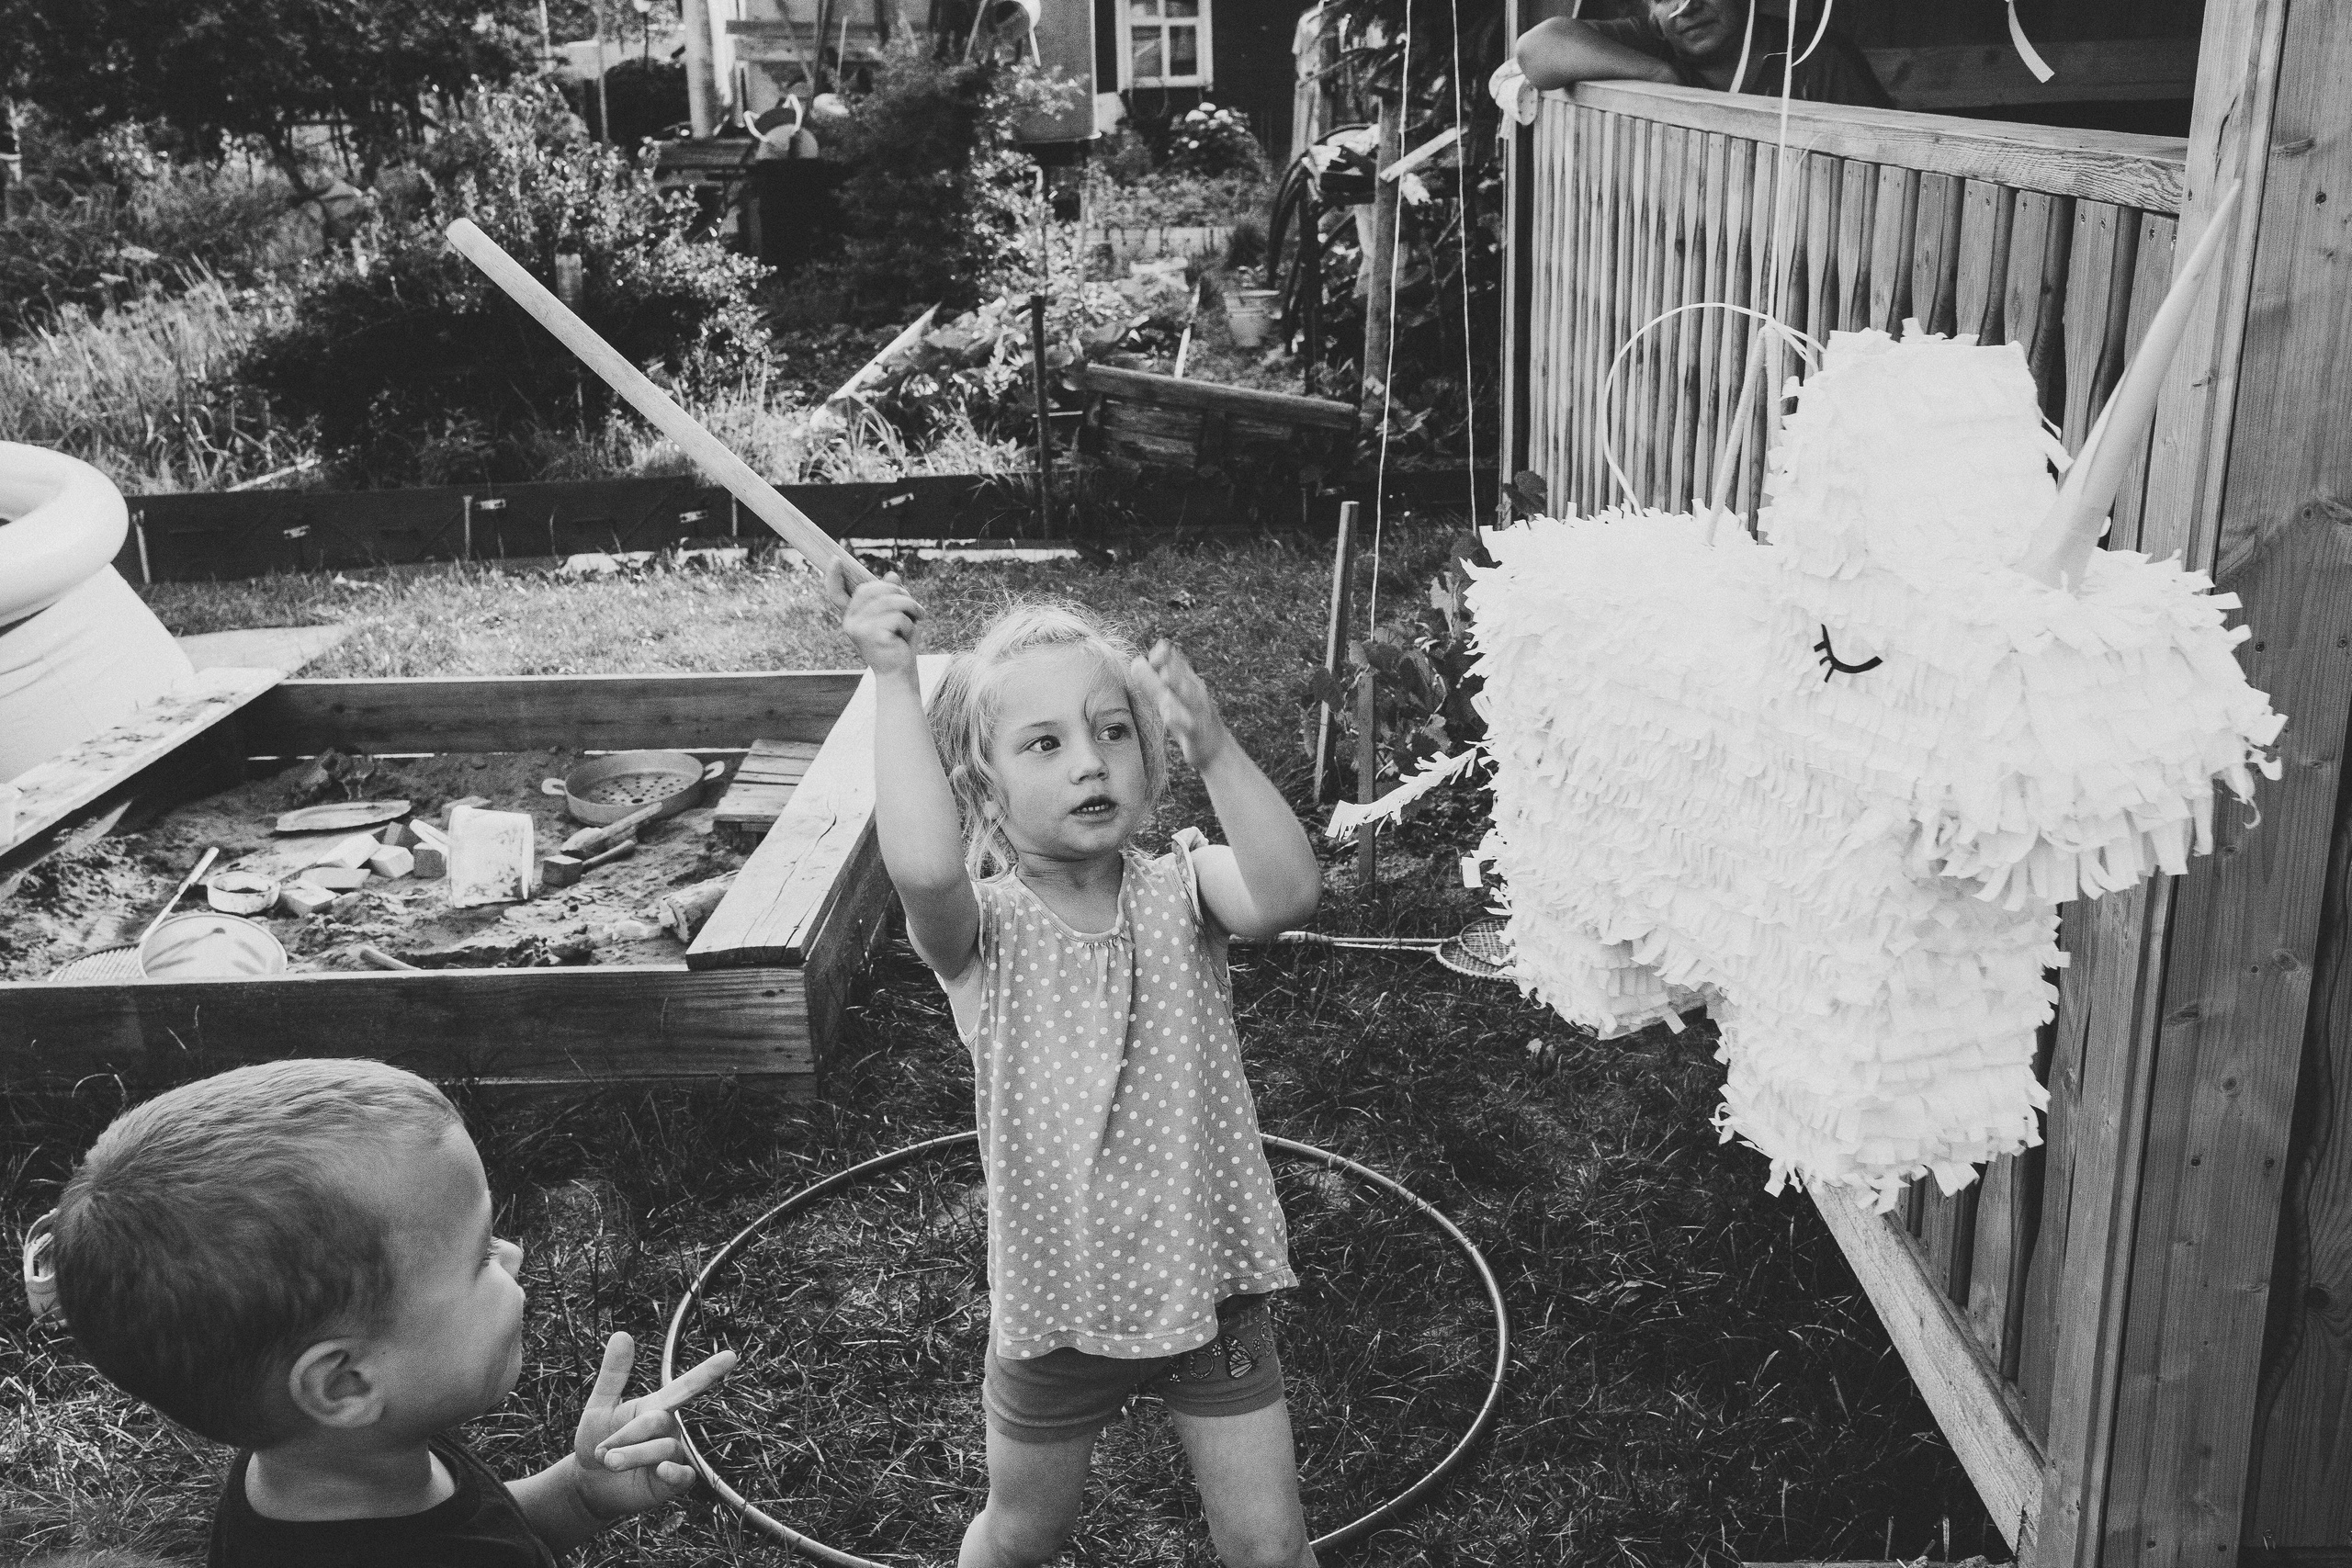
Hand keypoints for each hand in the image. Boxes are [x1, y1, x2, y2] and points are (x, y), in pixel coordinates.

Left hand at [567, 1331, 737, 1522]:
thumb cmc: (596, 1442)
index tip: (731, 1356)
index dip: (708, 1372)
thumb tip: (621, 1333)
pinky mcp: (672, 1482)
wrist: (587, 1485)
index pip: (686, 1387)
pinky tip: (660, 1471)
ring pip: (664, 1448)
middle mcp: (671, 1428)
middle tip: (603, 1450)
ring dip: (633, 1455)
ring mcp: (674, 1455)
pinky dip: (673, 1472)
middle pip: (658, 1421)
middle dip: (626, 1435)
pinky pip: (683, 1475)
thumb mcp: (599, 1407)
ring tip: (609, 1463)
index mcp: (656, 1407)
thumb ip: (614, 1374)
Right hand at [834, 565, 922, 678]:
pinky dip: (911, 624)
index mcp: (853, 616)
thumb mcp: (897, 616)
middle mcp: (850, 621)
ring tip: (918, 618)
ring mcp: (858, 628)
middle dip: (900, 593)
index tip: (835, 560)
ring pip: (891, 601)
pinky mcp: (871, 635)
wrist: (899, 675)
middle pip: (874, 589)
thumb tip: (892, 575)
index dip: (834, 577)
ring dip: (911, 607)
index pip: (837, 594)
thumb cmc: (898, 645)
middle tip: (916, 608)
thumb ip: (892, 597)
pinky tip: (907, 637)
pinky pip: (898, 617)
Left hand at [1129, 640, 1229, 770]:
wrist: (1216, 750)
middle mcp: (1196, 695)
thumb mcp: (1170, 700)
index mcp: (1189, 684)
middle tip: (1156, 655)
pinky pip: (1189, 726)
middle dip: (1171, 665)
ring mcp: (1198, 714)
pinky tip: (1168, 715)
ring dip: (1178, 686)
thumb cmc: (1189, 720)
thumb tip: (1135, 662)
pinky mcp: (1197, 733)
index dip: (1165, 657)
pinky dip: (1179, 719)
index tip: (1154, 650)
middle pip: (1183, 677)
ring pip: (1189, 698)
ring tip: (1165, 676)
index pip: (1178, 666)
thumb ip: (1153, 683)